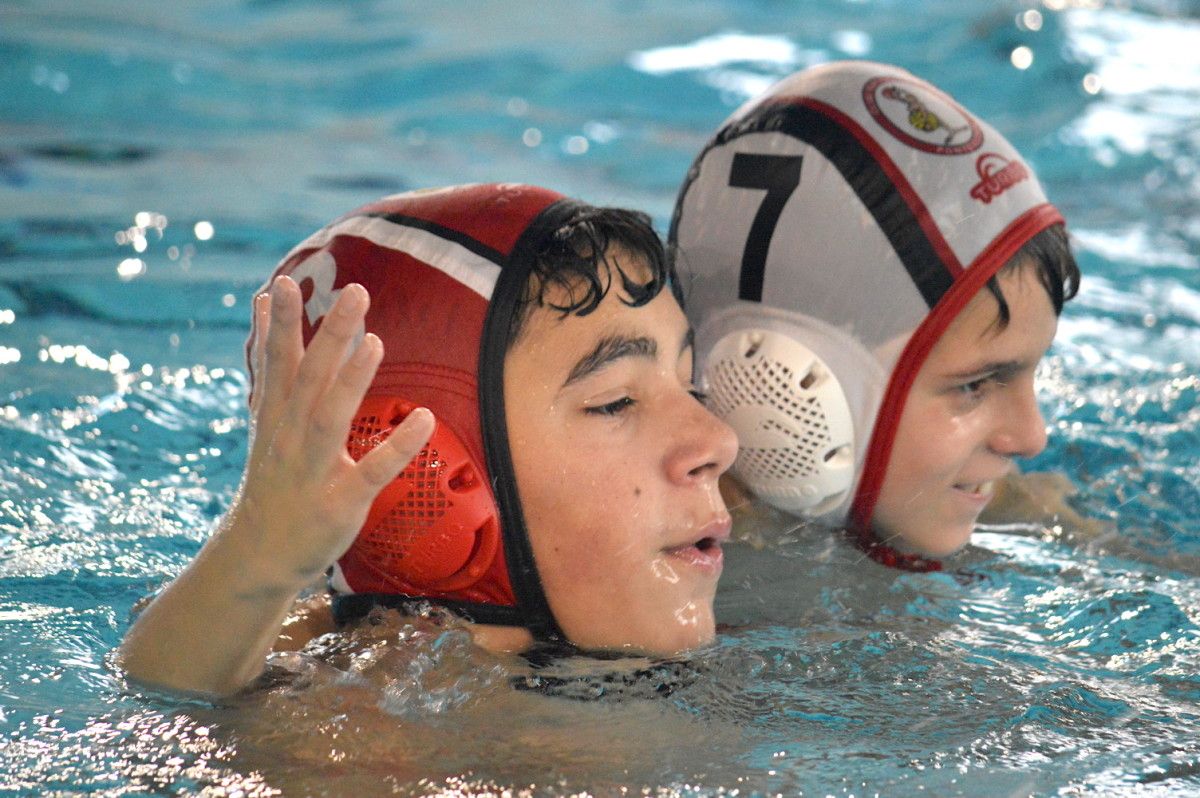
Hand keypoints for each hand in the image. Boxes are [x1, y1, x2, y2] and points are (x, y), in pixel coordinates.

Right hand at [231, 275, 434, 592]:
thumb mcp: (266, 417)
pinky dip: (398, 446)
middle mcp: (291, 437)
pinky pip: (372, 472)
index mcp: (277, 416)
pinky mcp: (340, 502)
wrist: (258, 556)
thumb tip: (262, 303)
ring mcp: (314, 470)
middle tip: (354, 292)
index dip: (279, 325)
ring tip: (376, 341)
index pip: (278, 362)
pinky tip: (424, 419)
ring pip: (331, 418)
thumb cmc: (273, 477)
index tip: (283, 285)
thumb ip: (272, 361)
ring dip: (353, 380)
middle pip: (310, 379)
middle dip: (330, 335)